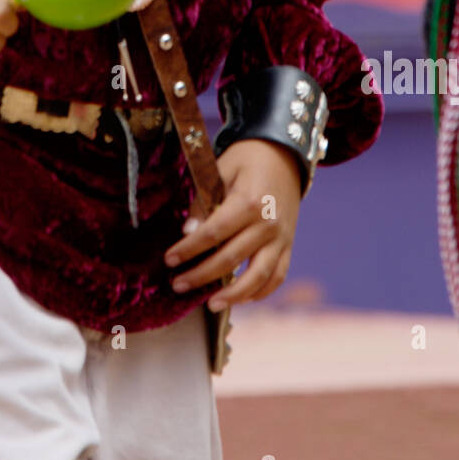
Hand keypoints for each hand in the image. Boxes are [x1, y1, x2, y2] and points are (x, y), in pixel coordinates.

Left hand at [163, 140, 302, 309]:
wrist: (283, 154)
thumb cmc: (246, 160)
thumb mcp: (220, 170)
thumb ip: (204, 202)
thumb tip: (188, 232)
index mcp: (248, 202)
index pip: (213, 233)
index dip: (189, 249)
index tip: (169, 260)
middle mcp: (268, 224)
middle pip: (231, 259)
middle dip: (201, 275)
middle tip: (178, 285)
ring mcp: (281, 238)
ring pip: (258, 276)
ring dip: (234, 295)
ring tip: (211, 304)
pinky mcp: (289, 245)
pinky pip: (278, 276)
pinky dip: (261, 292)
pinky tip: (242, 299)